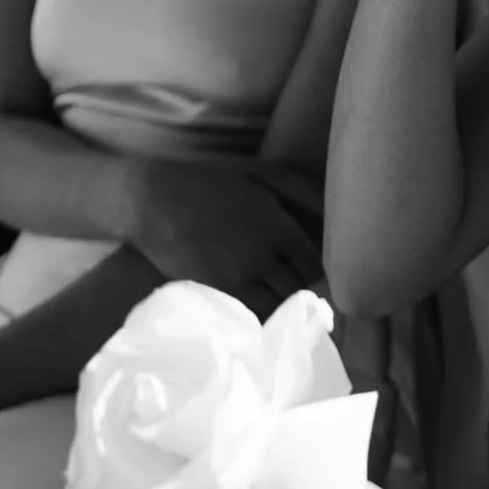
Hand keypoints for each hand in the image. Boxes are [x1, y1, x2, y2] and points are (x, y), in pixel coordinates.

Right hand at [127, 161, 323, 318]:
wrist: (155, 201)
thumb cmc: (212, 183)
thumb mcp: (262, 175)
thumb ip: (302, 192)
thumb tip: (333, 212)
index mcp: (279, 228)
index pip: (315, 265)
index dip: (313, 266)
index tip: (305, 263)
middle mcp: (264, 258)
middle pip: (298, 288)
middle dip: (297, 283)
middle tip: (288, 275)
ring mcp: (238, 279)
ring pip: (276, 305)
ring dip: (277, 298)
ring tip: (269, 287)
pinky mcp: (216, 293)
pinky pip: (249, 313)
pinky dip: (256, 309)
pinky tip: (250, 296)